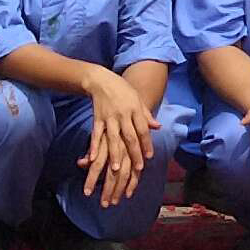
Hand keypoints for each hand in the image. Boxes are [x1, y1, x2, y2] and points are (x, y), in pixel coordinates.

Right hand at [78, 69, 159, 207]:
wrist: (102, 80)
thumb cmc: (123, 91)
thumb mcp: (138, 99)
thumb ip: (147, 115)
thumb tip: (158, 127)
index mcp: (135, 109)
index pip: (143, 129)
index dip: (147, 143)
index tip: (149, 157)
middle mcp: (123, 114)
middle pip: (130, 136)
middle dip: (134, 153)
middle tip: (138, 168)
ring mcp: (109, 117)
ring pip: (113, 138)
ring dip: (115, 154)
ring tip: (116, 169)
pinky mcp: (97, 119)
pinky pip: (95, 134)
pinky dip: (93, 146)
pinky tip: (92, 158)